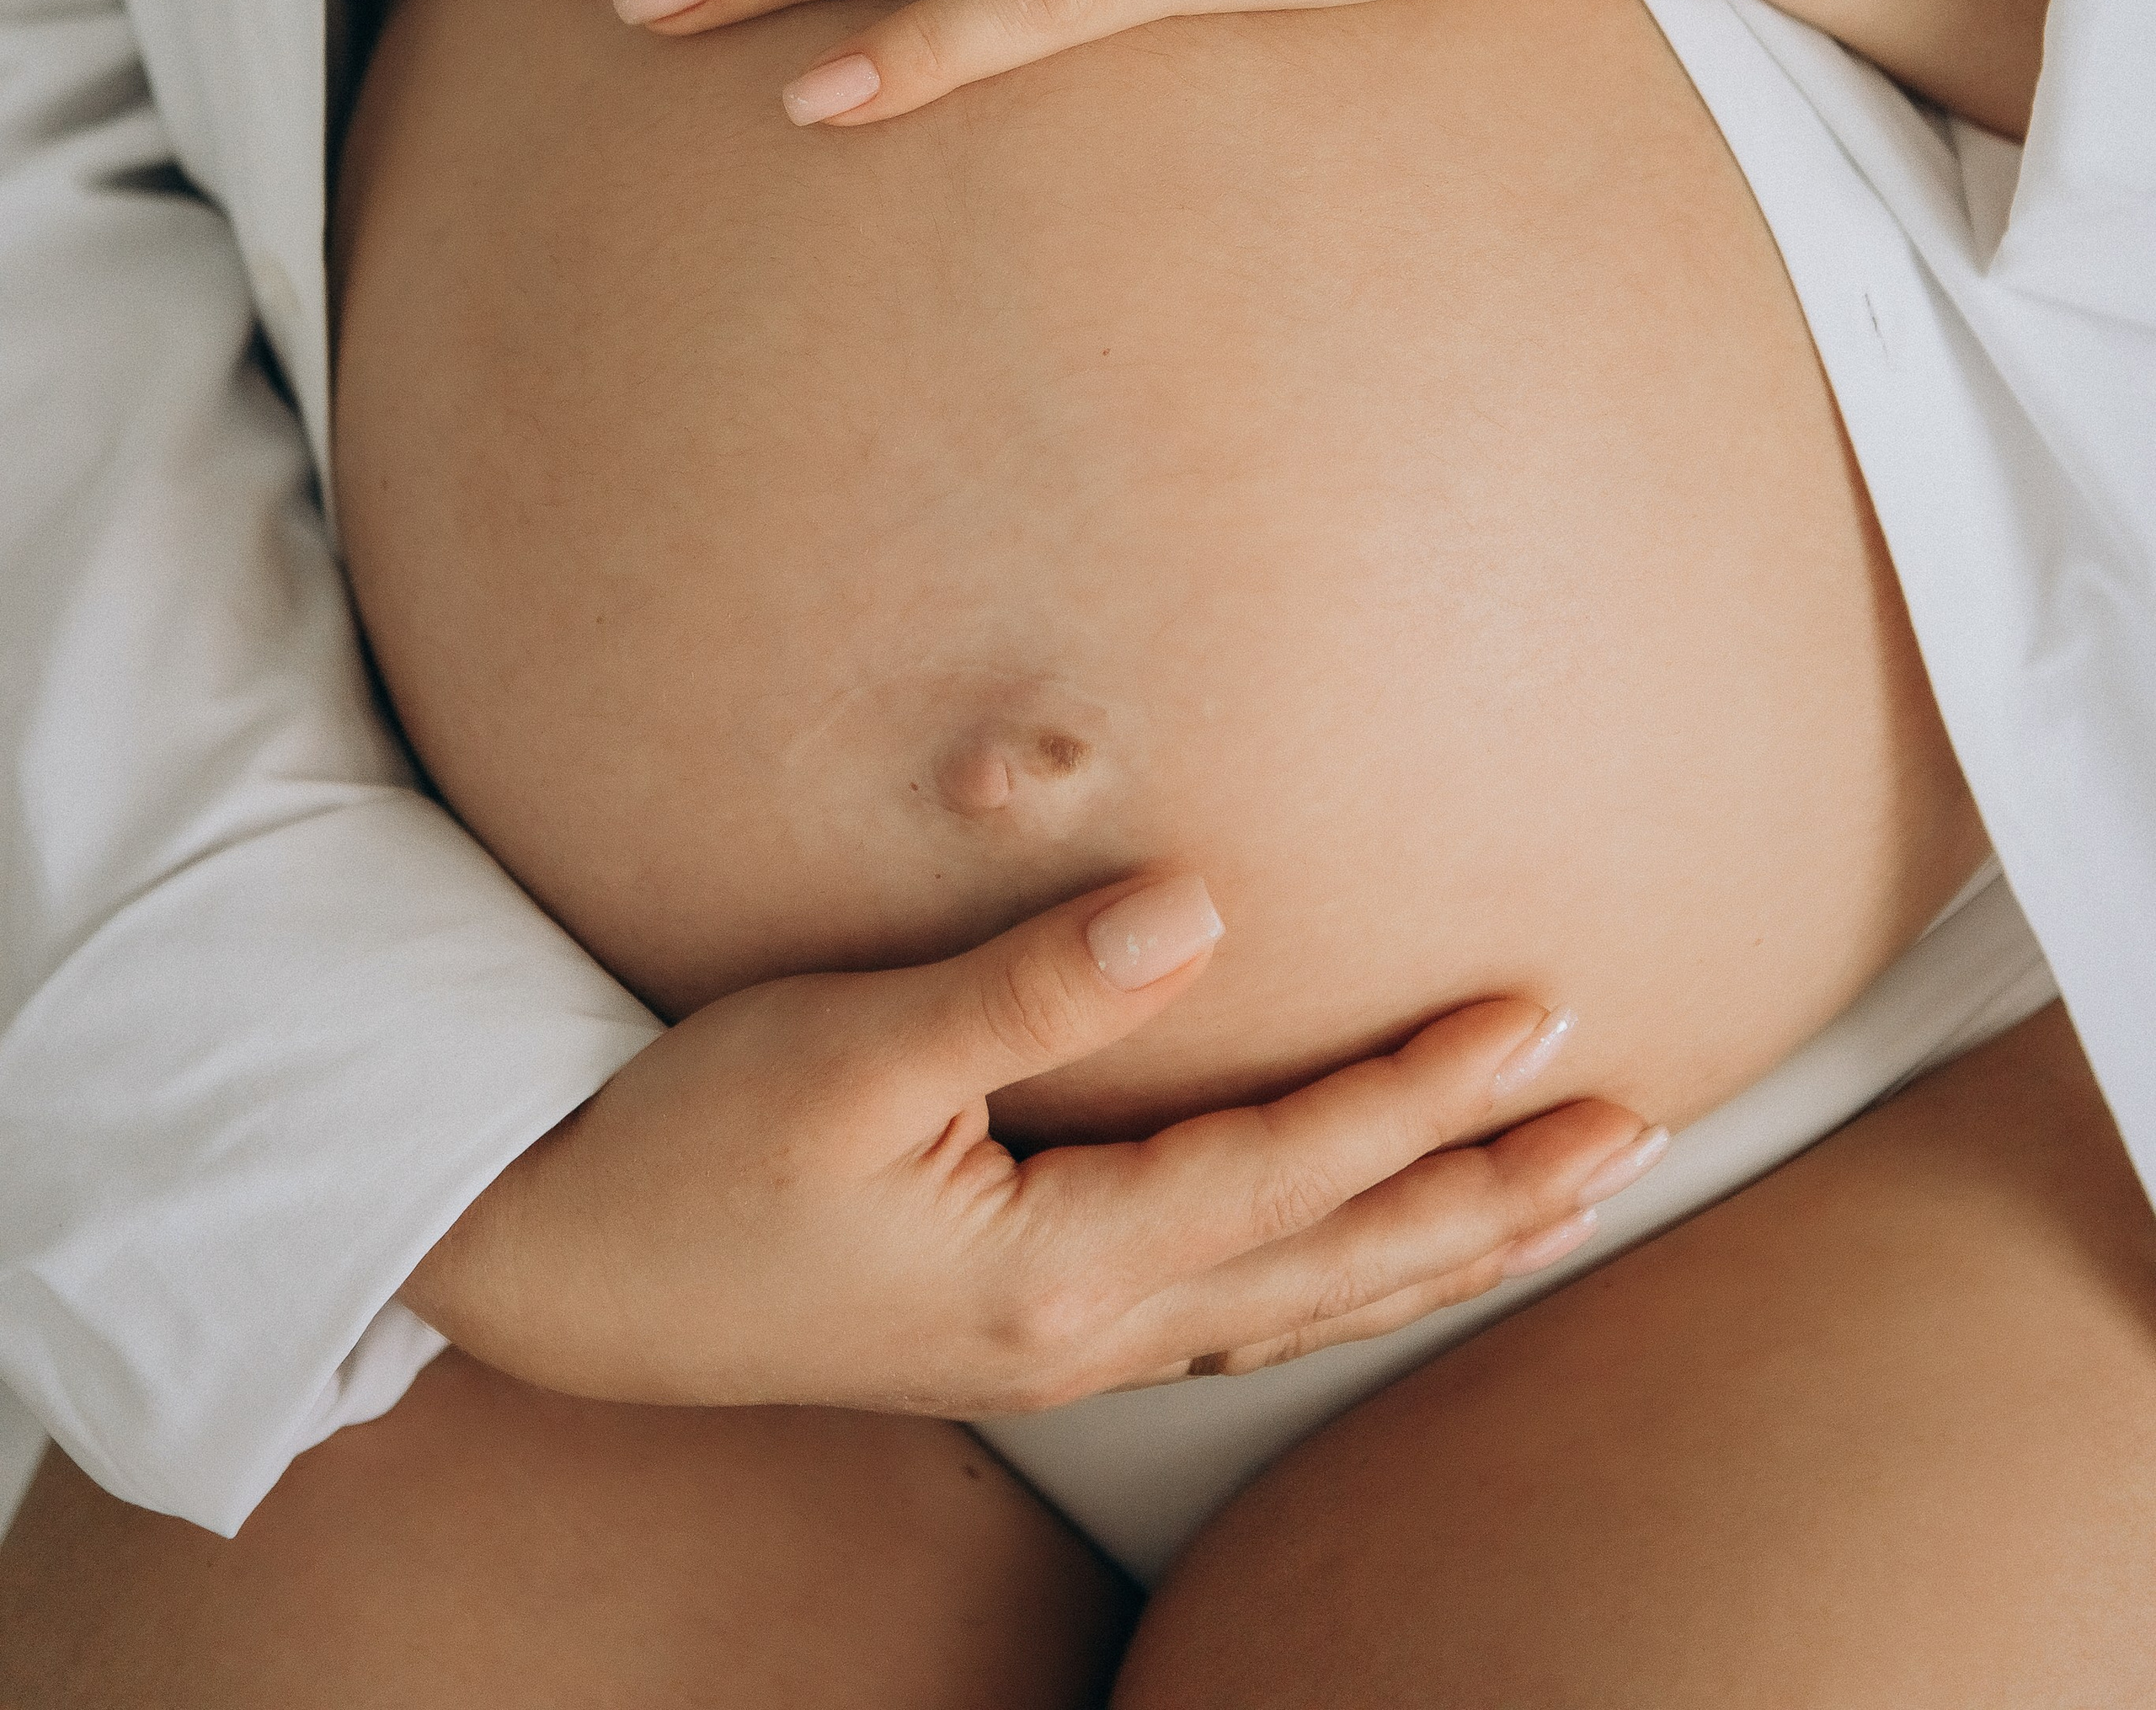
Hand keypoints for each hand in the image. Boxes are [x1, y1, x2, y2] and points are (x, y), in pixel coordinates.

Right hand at [402, 873, 1662, 1410]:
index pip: (1292, 1169)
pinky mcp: (1019, 1328)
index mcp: (1056, 1261)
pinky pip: (1228, 1318)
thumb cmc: (685, 1149)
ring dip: (1434, 1247)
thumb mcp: (843, 1049)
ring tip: (1554, 1197)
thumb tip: (1199, 911)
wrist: (557, 1274)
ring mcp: (1056, 1347)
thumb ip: (1029, 987)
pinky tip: (1357, 1261)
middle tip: (1637, 1131)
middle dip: (1491, 1197)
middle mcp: (1085, 1327)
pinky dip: (1329, 1284)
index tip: (1549, 1017)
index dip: (1426, 1094)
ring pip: (1298, 1307)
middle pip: (1336, 1265)